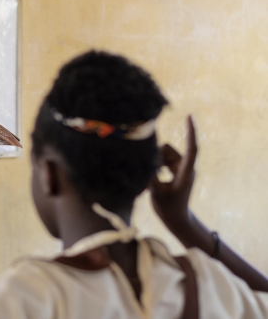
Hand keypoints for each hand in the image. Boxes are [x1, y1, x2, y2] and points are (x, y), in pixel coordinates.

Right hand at [149, 115, 196, 234]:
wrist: (177, 220)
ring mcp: (181, 169)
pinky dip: (155, 165)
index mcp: (186, 172)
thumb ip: (151, 173)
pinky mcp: (175, 171)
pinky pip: (162, 160)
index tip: (189, 116)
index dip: (190, 132)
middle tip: (149, 173)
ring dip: (154, 162)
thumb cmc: (168, 209)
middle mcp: (186, 168)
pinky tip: (153, 178)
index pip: (191, 148)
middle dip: (155, 156)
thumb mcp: (156, 191)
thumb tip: (145, 157)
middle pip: (168, 150)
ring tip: (150, 180)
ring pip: (163, 154)